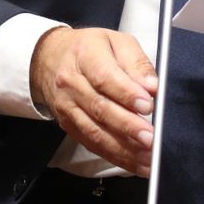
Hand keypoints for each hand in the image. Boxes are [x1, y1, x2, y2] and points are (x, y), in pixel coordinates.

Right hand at [30, 26, 157, 174]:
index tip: (148, 105)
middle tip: (150, 137)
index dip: (127, 94)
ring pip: (95, 131)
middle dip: (127, 126)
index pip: (105, 77)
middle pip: (100, 108)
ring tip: (147, 156)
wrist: (51, 59)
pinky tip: (134, 162)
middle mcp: (72, 83)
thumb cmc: (89, 49)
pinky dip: (115, 156)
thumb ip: (137, 63)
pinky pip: (92, 144)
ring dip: (123, 148)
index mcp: (85, 55)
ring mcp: (68, 107)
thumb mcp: (117, 42)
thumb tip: (152, 86)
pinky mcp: (69, 126)